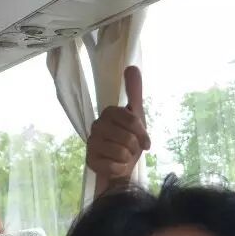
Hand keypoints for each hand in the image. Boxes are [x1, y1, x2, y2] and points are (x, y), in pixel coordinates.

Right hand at [86, 65, 150, 184]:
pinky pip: (114, 166)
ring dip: (127, 158)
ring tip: (123, 157)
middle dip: (134, 147)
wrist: (120, 167)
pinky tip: (115, 166)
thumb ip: (134, 92)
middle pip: (128, 138)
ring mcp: (91, 144)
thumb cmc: (129, 140)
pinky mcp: (90, 161)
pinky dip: (120, 168)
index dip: (142, 133)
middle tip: (130, 149)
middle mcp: (96, 125)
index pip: (132, 120)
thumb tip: (131, 66)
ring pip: (121, 152)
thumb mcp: (136, 115)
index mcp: (108, 112)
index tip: (145, 141)